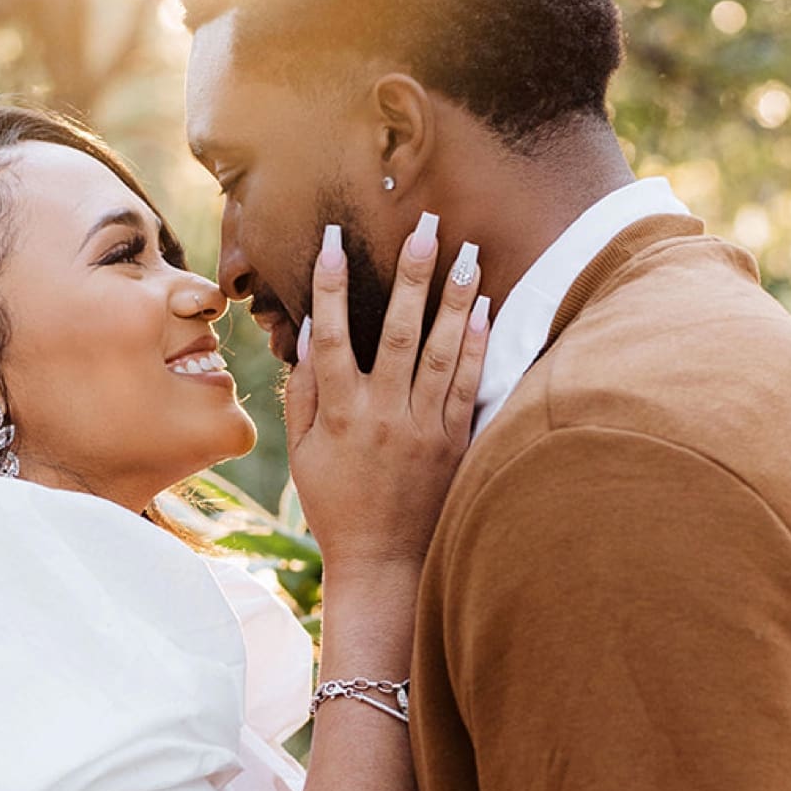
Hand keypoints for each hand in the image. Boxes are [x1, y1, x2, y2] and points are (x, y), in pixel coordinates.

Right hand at [286, 216, 487, 574]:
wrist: (384, 564)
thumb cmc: (337, 507)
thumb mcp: (304, 454)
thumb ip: (304, 393)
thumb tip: (308, 332)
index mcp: (340, 415)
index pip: (331, 338)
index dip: (330, 287)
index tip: (332, 239)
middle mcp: (383, 417)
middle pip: (399, 334)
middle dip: (412, 277)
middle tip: (426, 226)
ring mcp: (423, 430)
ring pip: (442, 354)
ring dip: (455, 300)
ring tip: (468, 254)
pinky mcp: (455, 444)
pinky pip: (468, 387)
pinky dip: (477, 346)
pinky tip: (485, 309)